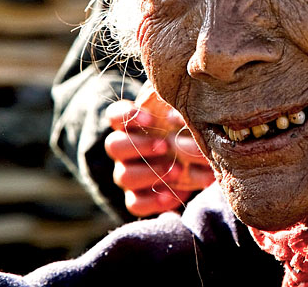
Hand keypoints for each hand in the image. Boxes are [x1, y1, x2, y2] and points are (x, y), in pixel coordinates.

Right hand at [105, 87, 214, 216]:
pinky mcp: (138, 198)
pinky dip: (154, 201)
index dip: (128, 116)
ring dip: (150, 173)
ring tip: (178, 171)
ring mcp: (129, 174)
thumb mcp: (181, 112)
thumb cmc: (184, 129)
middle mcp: (125, 149)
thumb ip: (177, 104)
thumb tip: (180, 102)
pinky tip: (176, 194)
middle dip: (140, 146)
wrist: (192, 160)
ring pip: (123, 176)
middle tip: (165, 146)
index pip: (115, 115)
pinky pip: (136, 204)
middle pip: (114, 146)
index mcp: (132, 125)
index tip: (152, 119)